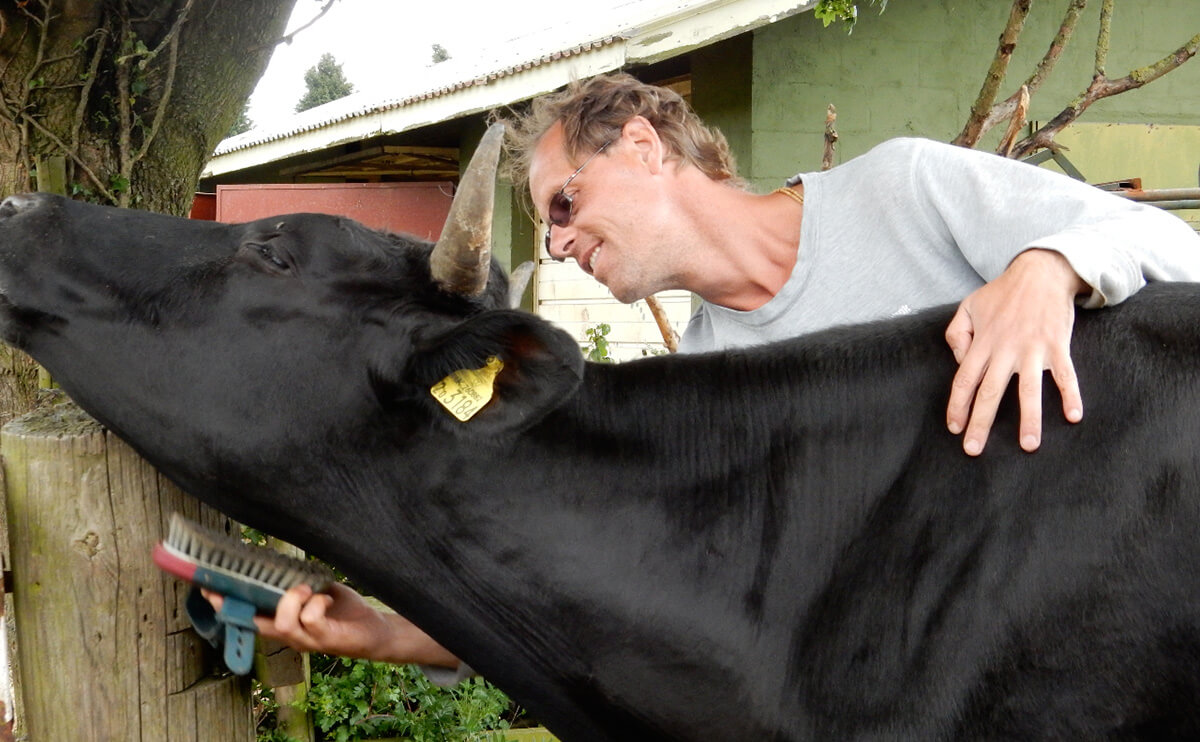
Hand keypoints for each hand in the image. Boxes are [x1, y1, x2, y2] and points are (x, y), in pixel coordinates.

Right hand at [202, 582, 459, 667]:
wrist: (374, 631)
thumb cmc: (343, 611)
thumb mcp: (316, 592)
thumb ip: (297, 582)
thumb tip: (281, 559)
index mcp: (282, 622)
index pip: (247, 615)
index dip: (226, 603)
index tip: (208, 586)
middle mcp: (289, 635)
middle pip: (254, 622)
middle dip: (243, 602)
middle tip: (242, 581)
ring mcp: (305, 640)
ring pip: (282, 623)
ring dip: (292, 599)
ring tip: (305, 588)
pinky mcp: (324, 639)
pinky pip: (310, 621)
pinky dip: (316, 603)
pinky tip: (325, 598)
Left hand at [944, 249, 1086, 455]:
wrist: (1040, 272)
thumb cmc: (1002, 293)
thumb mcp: (967, 307)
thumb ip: (956, 335)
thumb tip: (959, 362)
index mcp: (982, 344)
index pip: (964, 381)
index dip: (958, 406)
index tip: (955, 428)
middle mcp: (1005, 350)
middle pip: (990, 393)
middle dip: (981, 423)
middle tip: (975, 450)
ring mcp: (1032, 349)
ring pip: (1028, 390)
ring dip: (1029, 419)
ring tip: (1029, 446)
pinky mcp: (1057, 345)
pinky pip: (1065, 374)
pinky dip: (1071, 394)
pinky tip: (1073, 416)